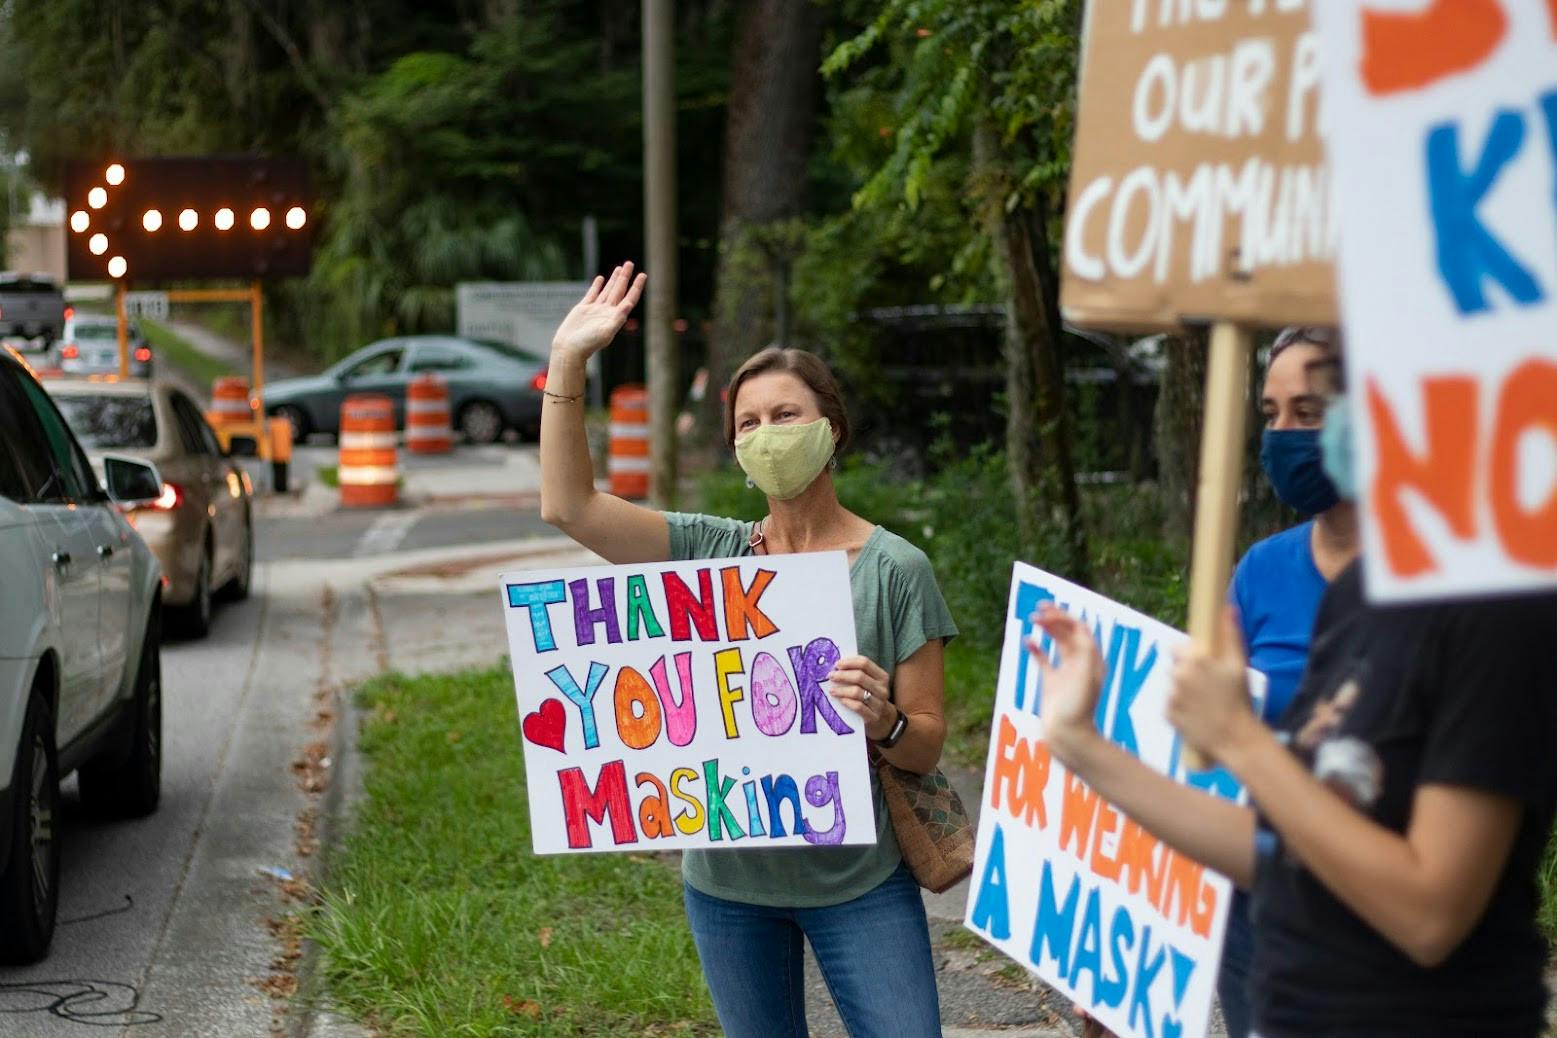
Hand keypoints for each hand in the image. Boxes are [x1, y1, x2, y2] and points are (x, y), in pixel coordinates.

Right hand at [551, 262, 646, 360]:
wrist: (569, 348)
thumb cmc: (588, 343)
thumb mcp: (606, 331)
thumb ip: (618, 318)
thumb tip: (629, 304)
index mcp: (615, 317)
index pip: (629, 298)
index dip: (636, 287)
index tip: (642, 274)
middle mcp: (607, 312)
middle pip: (619, 291)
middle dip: (625, 277)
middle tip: (630, 263)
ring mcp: (595, 310)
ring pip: (608, 290)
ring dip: (614, 280)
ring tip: (620, 268)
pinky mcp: (583, 309)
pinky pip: (593, 294)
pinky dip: (597, 286)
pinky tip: (601, 278)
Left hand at [828, 655, 894, 740]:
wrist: (883, 720)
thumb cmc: (871, 697)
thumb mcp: (870, 684)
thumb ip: (858, 673)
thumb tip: (837, 666)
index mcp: (882, 677)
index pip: (865, 663)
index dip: (849, 662)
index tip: (837, 664)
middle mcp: (882, 689)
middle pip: (860, 677)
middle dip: (842, 675)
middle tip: (831, 676)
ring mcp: (879, 704)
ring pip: (857, 692)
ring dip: (842, 690)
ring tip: (832, 690)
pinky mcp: (873, 717)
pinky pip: (858, 707)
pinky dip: (847, 702)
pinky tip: (840, 700)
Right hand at [1028, 603, 1105, 762]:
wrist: (1068, 736)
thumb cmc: (1078, 706)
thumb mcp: (1085, 673)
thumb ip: (1083, 648)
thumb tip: (1078, 627)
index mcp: (1092, 660)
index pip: (1080, 629)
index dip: (1065, 617)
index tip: (1047, 612)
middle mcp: (1081, 664)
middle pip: (1069, 632)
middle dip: (1055, 618)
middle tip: (1038, 608)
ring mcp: (1066, 673)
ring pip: (1057, 643)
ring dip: (1047, 629)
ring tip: (1033, 618)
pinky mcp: (1052, 684)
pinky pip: (1044, 661)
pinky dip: (1036, 649)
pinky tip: (1027, 641)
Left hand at [1168, 605, 1258, 763]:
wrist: (1235, 738)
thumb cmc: (1239, 699)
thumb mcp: (1239, 665)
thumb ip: (1231, 635)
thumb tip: (1227, 608)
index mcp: (1194, 660)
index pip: (1176, 648)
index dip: (1188, 655)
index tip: (1202, 666)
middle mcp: (1177, 676)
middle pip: (1175, 668)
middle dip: (1187, 674)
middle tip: (1208, 688)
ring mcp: (1170, 696)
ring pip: (1173, 687)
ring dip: (1183, 692)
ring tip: (1204, 703)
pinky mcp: (1167, 715)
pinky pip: (1170, 706)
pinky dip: (1180, 709)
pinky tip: (1196, 714)